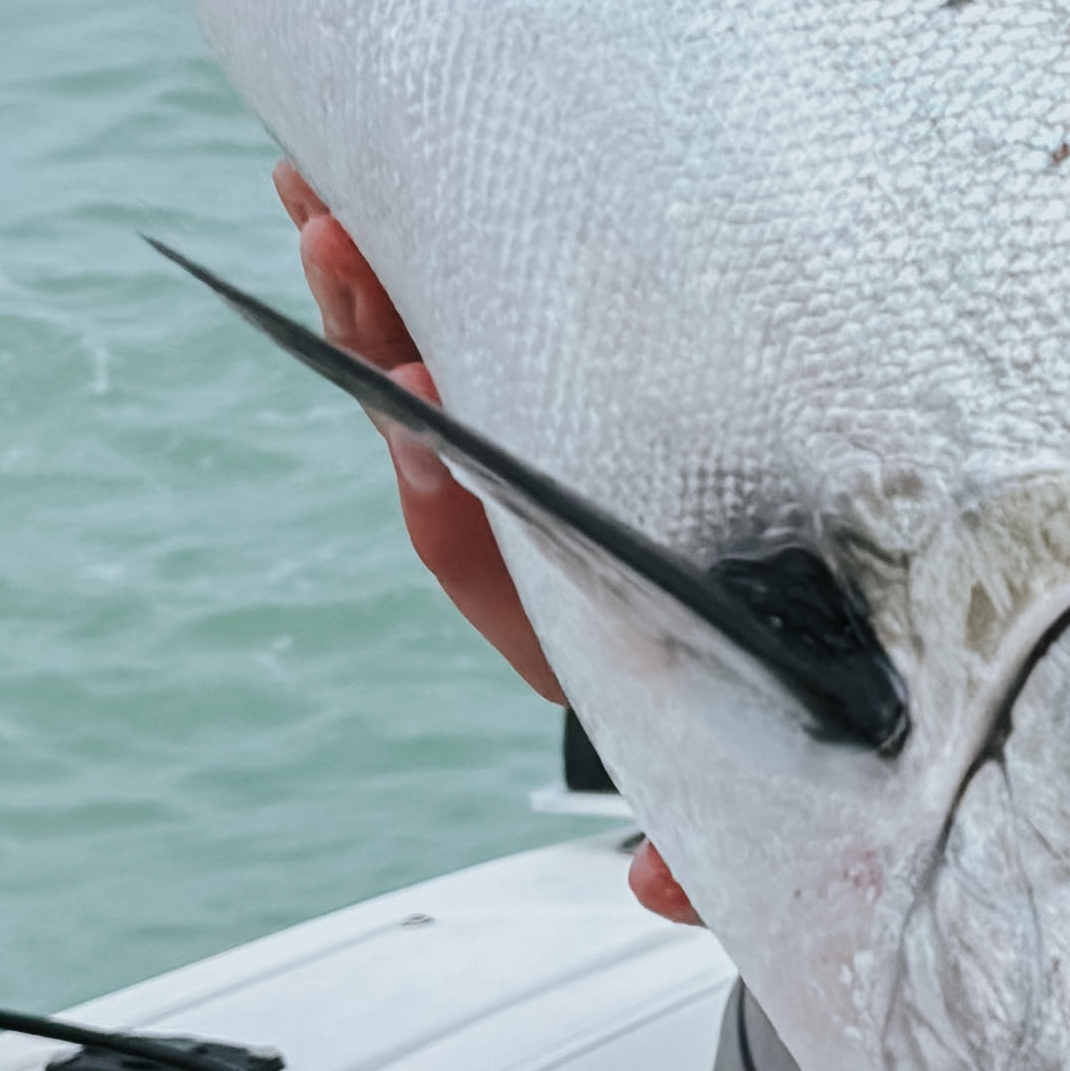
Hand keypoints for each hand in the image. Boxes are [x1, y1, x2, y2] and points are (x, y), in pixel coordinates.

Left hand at [268, 163, 702, 927]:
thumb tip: (652, 889)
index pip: (462, 535)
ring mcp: (518, 458)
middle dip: (367, 328)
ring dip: (370, 275)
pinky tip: (362, 192)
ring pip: (427, 360)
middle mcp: (513, 525)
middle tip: (326, 233)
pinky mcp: (544, 400)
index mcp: (540, 603)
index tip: (417, 416)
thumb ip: (687, 854)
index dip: (433, 477)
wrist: (756, 706)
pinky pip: (466, 330)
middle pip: (419, 421)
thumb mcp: (710, 793)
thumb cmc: (734, 719)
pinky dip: (417, 268)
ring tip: (314, 182)